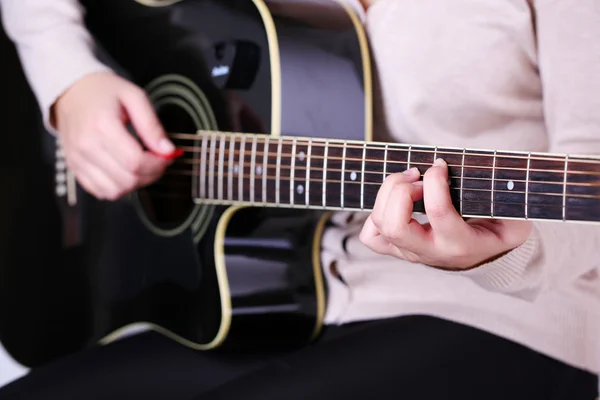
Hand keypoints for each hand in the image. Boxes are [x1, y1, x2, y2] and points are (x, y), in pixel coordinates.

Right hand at [52, 71, 176, 199]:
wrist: (71, 92)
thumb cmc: (103, 92)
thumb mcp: (134, 97)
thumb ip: (152, 125)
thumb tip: (167, 150)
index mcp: (102, 126)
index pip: (135, 161)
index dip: (158, 164)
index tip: (167, 156)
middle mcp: (86, 146)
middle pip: (127, 179)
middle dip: (151, 174)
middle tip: (158, 160)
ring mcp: (78, 160)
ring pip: (115, 191)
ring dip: (136, 183)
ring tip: (142, 166)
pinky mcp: (75, 168)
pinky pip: (100, 191)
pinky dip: (118, 187)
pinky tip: (125, 171)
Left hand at [359, 158, 532, 269]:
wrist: (490, 257)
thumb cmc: (500, 229)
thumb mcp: (514, 218)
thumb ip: (505, 201)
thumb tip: (495, 175)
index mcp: (461, 244)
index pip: (438, 212)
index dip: (434, 181)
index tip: (440, 165)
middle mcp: (431, 252)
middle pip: (395, 225)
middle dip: (401, 190)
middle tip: (417, 175)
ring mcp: (410, 253)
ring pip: (379, 226)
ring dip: (387, 195)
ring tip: (407, 180)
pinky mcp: (398, 249)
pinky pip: (372, 237)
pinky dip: (375, 214)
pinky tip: (395, 201)